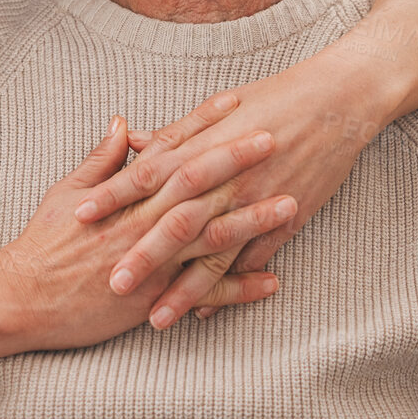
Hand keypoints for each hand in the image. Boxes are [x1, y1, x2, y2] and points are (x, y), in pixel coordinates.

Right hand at [3, 117, 294, 350]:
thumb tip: (125, 125)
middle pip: (198, 184)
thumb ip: (101, 160)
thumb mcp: (67, 192)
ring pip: (211, 235)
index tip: (235, 103)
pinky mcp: (154, 297)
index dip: (203, 125)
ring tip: (290, 203)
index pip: (171, 149)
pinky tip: (273, 280)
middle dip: (238, 160)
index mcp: (124, 194)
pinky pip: (205, 292)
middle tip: (275, 137)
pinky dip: (240, 287)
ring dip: (252, 219)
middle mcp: (142, 222)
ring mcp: (152, 260)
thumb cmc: (43, 244)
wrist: (23, 297)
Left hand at [73, 47, 387, 319]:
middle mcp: (227, 179)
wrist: (338, 101)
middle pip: (175, 222)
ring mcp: (257, 203)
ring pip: (213, 254)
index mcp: (205, 147)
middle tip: (110, 285)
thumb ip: (175, 133)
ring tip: (156, 319)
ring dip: (184, 289)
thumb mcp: (220, 109)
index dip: (112, 195)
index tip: (79, 216)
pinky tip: (206, 313)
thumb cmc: (275, 98)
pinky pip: (252, 262)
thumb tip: (132, 141)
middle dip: (142, 256)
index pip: (147, 174)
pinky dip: (229, 289)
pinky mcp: (286, 222)